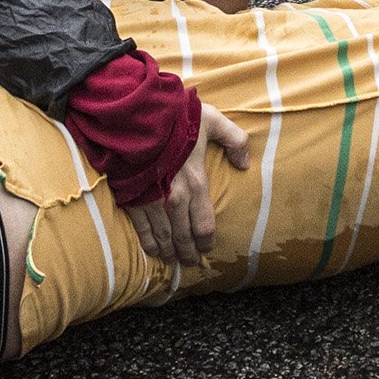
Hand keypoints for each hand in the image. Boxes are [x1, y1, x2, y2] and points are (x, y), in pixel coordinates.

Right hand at [124, 105, 250, 266]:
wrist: (136, 116)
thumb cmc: (174, 117)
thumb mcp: (212, 120)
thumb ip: (234, 140)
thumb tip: (245, 163)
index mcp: (197, 183)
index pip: (205, 224)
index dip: (207, 240)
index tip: (207, 248)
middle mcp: (176, 199)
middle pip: (185, 236)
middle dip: (189, 252)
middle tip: (192, 262)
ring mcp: (153, 202)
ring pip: (165, 237)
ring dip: (170, 252)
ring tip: (174, 260)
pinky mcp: (133, 200)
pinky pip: (142, 230)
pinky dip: (148, 243)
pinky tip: (153, 251)